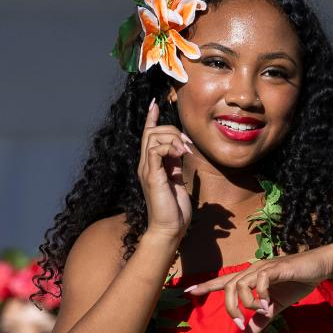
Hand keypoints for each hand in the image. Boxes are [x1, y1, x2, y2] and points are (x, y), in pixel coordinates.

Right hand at [138, 99, 193, 240]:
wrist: (169, 229)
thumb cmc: (174, 210)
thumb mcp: (178, 181)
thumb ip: (176, 165)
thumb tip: (181, 150)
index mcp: (151, 165)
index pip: (147, 135)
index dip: (151, 118)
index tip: (154, 103)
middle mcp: (145, 165)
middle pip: (151, 131)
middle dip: (171, 129)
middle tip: (187, 143)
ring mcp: (147, 170)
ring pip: (152, 137)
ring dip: (172, 138)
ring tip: (185, 150)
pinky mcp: (151, 176)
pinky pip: (155, 150)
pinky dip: (169, 147)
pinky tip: (180, 154)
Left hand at [184, 247, 332, 332]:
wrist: (319, 267)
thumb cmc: (297, 283)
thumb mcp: (276, 307)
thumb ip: (261, 320)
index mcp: (250, 278)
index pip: (223, 282)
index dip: (206, 286)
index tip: (188, 292)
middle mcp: (252, 270)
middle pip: (228, 287)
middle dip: (230, 307)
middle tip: (238, 323)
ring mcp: (263, 268)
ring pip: (240, 284)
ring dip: (245, 303)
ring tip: (259, 312)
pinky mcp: (276, 269)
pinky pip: (260, 281)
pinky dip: (261, 295)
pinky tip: (269, 304)